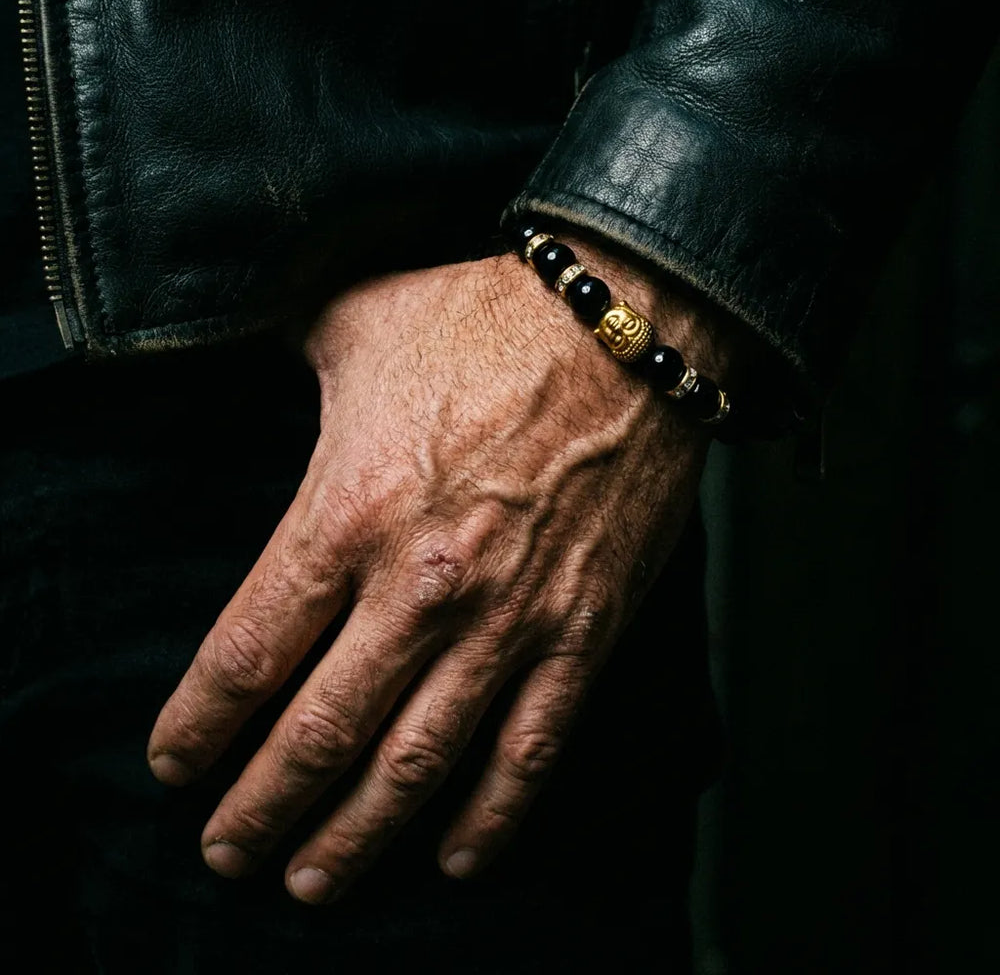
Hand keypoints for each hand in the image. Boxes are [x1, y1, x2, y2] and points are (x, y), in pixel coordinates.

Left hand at [147, 245, 733, 903]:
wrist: (629, 326)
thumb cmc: (488, 317)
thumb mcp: (353, 321)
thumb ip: (281, 357)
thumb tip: (239, 348)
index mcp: (350, 512)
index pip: (246, 654)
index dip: (198, 727)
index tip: (175, 767)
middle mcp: (421, 587)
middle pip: (318, 733)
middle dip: (262, 806)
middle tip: (228, 853)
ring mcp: (508, 621)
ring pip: (416, 764)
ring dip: (356, 836)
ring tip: (312, 881)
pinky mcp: (581, 632)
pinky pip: (531, 750)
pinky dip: (491, 817)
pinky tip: (455, 856)